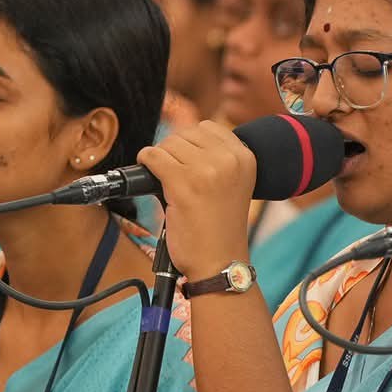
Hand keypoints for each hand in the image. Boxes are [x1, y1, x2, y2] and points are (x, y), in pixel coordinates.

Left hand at [137, 120, 256, 280]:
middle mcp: (229, 160)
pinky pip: (152, 157)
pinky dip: (146, 163)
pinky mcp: (183, 183)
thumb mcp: (231, 185)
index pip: (207, 128)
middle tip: (178, 179)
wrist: (219, 262)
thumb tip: (178, 138)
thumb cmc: (220, 228)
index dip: (191, 144)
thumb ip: (215, 158)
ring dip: (161, 162)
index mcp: (245, 157)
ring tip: (171, 185)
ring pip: (167, 145)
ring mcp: (207, 170)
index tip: (187, 163)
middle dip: (175, 153)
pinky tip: (153, 180)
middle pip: (185, 134)